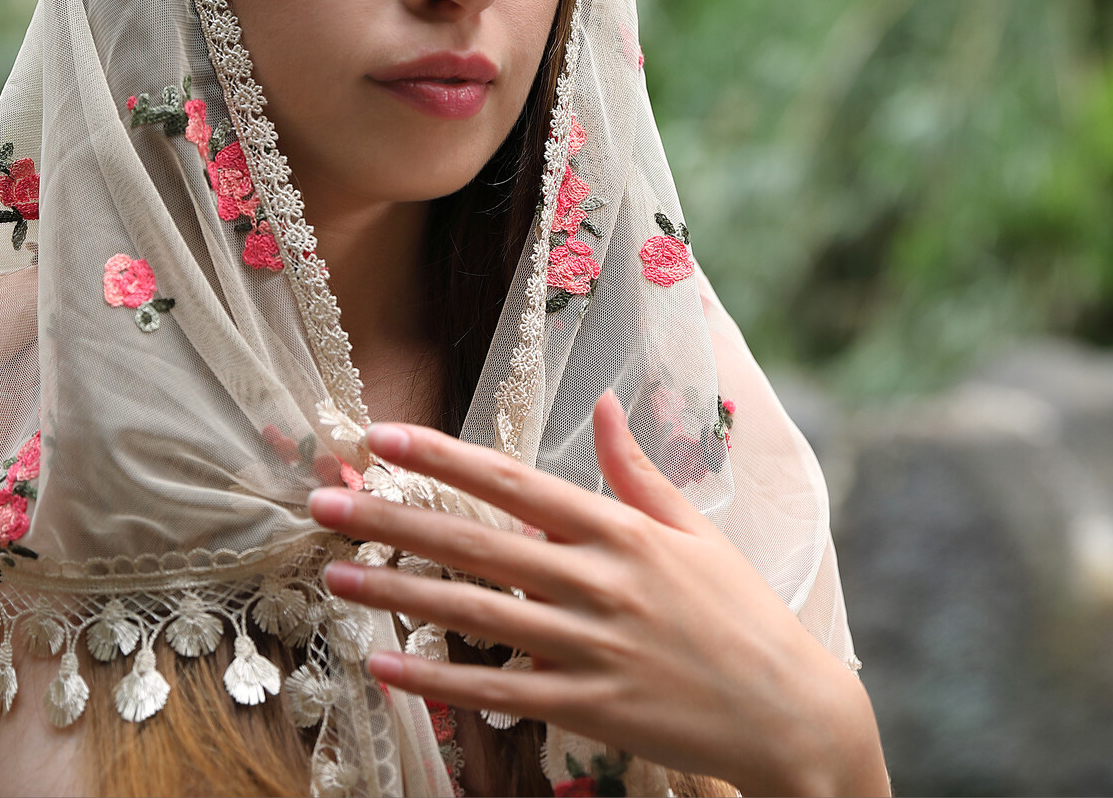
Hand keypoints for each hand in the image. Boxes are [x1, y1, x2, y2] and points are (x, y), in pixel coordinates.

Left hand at [308, 392, 887, 796]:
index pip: (514, 482)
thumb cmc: (743, 614)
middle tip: (322, 502)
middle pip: (476, 542)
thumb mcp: (695, 531)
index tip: (381, 436)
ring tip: (334, 573)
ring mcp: (591, 646)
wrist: (790, 711)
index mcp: (620, 530)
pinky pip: (498, 690)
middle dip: (392, 518)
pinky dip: (438, 678)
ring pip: (475, 613)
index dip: (442, 456)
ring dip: (397, 592)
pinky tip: (385, 662)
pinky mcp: (588, 706)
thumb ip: (638, 470)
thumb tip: (606, 402)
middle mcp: (599, 580)